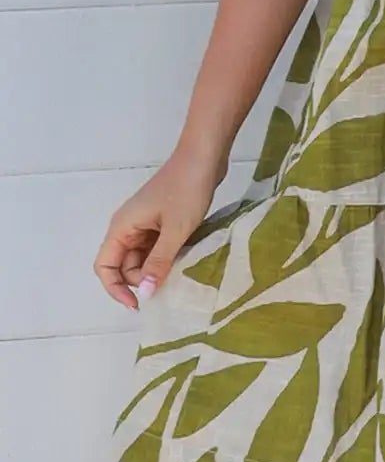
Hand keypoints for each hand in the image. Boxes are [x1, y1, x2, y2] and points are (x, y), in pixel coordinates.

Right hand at [93, 143, 224, 310]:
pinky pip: (156, 248)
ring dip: (155, 270)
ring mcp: (145, 223)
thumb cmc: (187, 189)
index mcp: (121, 227)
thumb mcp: (175, 230)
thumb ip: (158, 263)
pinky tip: (183, 262)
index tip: (138, 305)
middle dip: (140, 280)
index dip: (116, 289)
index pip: (105, 267)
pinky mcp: (161, 221)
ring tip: (178, 276)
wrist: (204, 156)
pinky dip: (165, 258)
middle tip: (168, 287)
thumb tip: (144, 293)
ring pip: (142, 258)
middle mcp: (128, 227)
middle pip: (124, 265)